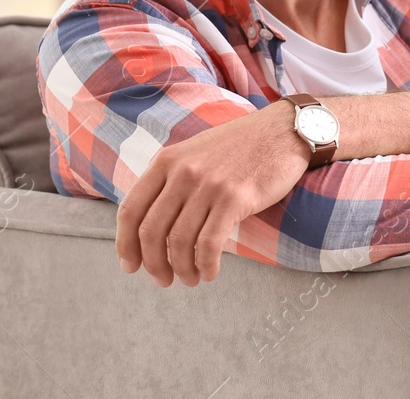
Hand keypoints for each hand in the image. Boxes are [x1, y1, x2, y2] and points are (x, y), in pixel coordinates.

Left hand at [115, 101, 308, 286]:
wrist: (284, 130)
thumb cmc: (241, 146)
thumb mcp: (195, 152)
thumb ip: (171, 180)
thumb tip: (153, 224)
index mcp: (166, 161)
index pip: (131, 210)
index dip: (126, 245)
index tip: (131, 266)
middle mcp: (183, 172)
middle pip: (152, 232)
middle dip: (154, 265)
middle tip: (164, 280)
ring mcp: (208, 185)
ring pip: (180, 242)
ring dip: (182, 269)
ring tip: (190, 279)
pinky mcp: (235, 198)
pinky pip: (210, 243)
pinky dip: (206, 265)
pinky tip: (211, 273)